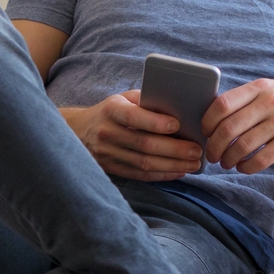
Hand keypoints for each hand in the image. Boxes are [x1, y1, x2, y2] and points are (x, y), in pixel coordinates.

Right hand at [62, 92, 203, 180]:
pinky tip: (178, 172)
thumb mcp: (123, 98)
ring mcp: (107, 154)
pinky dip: (161, 175)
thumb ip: (147, 101)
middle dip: (174, 149)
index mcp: (111, 110)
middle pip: (144, 144)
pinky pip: (140, 175)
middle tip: (196, 150)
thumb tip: (180, 108)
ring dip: (172, 165)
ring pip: (144, 163)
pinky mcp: (111, 169)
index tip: (177, 124)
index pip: (134, 117)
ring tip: (193, 163)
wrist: (78, 131)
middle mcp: (107, 133)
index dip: (155, 122)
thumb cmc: (110, 111)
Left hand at [202, 80, 273, 172]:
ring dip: (228, 159)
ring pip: (241, 146)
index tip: (205, 133)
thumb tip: (214, 118)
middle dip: (214, 146)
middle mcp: (270, 103)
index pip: (221, 104)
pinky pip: (260, 160)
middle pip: (227, 129)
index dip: (207, 122)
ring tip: (227, 163)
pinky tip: (244, 167)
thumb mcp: (273, 90)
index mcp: (260, 88)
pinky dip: (246, 167)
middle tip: (212, 155)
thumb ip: (248, 100)